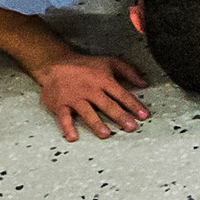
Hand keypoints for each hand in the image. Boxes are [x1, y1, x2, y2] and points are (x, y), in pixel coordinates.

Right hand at [34, 54, 148, 139]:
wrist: (55, 64)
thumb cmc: (85, 66)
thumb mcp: (109, 62)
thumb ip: (128, 71)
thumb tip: (144, 82)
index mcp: (103, 80)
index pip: (121, 94)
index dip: (133, 105)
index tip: (143, 115)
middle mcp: (90, 90)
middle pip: (107, 105)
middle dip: (120, 116)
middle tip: (131, 127)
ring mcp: (75, 98)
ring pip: (87, 112)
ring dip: (96, 123)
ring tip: (106, 134)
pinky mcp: (61, 104)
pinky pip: (64, 117)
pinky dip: (67, 127)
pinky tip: (73, 137)